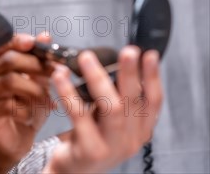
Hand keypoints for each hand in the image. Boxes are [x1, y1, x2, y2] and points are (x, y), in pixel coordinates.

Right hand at [0, 32, 54, 171]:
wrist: (19, 140)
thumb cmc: (28, 110)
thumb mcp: (39, 83)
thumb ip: (40, 61)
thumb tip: (45, 35)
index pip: (1, 46)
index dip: (16, 41)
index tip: (34, 42)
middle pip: (7, 61)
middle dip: (35, 65)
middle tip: (56, 72)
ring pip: (9, 82)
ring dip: (34, 90)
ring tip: (49, 99)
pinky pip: (6, 105)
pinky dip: (25, 110)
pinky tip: (32, 116)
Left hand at [44, 46, 162, 173]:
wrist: (70, 171)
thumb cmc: (88, 140)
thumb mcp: (107, 120)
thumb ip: (114, 99)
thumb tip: (110, 63)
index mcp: (139, 130)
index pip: (153, 101)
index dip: (153, 76)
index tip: (149, 54)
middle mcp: (130, 140)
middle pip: (133, 101)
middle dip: (131, 73)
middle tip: (127, 51)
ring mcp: (112, 147)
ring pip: (111, 108)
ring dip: (98, 79)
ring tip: (87, 58)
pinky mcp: (90, 150)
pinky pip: (79, 115)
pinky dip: (68, 92)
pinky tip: (60, 76)